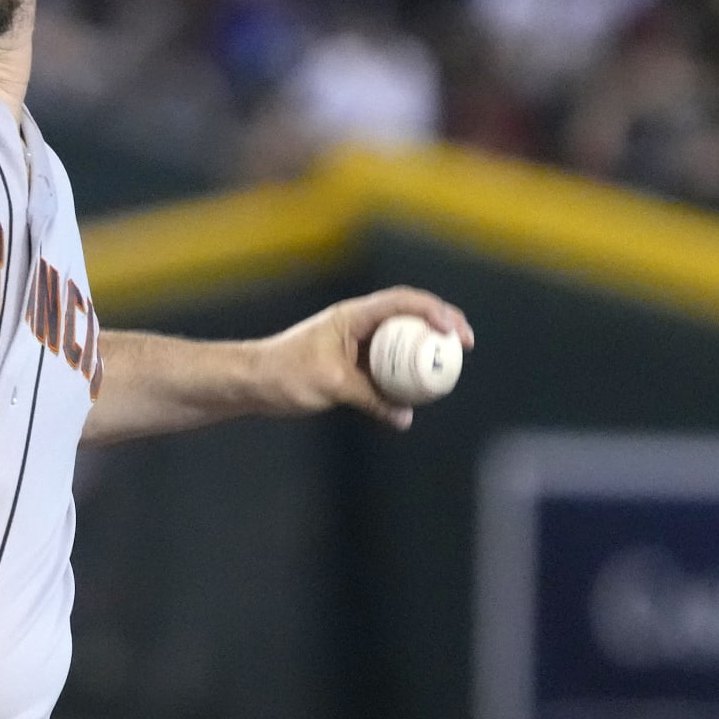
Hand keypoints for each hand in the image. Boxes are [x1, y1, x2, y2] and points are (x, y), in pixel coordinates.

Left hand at [258, 286, 474, 430]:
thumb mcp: (331, 385)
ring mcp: (356, 343)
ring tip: (450, 366)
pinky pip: (388, 365)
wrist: (254, 382)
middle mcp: (357, 324)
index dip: (434, 311)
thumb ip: (370, 398)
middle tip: (465, 345)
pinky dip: (406, 373)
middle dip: (441, 325)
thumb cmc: (285, 373)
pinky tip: (420, 391)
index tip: (454, 332)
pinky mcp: (352, 363)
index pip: (402, 302)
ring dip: (425, 350)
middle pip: (409, 316)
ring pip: (400, 341)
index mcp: (352, 316)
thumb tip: (405, 417)